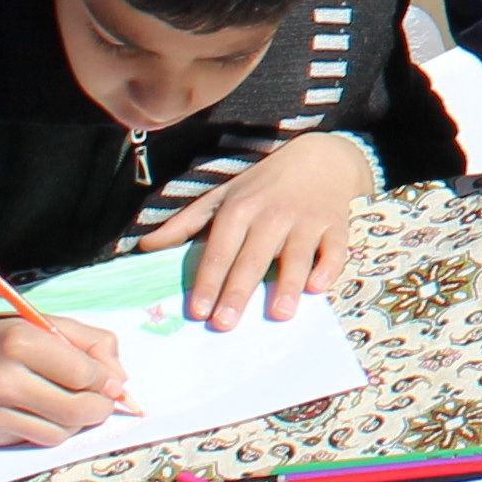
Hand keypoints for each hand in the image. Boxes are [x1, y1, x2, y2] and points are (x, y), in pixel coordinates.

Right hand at [0, 308, 134, 446]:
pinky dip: (51, 428)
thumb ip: (95, 345)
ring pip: (59, 433)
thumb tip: (119, 382)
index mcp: (20, 342)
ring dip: (77, 422)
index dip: (107, 381)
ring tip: (71, 401)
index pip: (83, 375)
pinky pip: (37, 440)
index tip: (112, 381)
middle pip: (74, 411)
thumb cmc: (10, 338)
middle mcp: (1, 379)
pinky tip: (42, 409)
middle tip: (104, 400)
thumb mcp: (51, 325)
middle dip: (100, 408)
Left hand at [140, 132, 369, 323]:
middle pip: (253, 258)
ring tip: (280, 314)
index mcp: (240, 208)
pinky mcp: (336, 224)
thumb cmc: (264, 183)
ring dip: (288, 284)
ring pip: (296, 255)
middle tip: (226, 324)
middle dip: (238, 291)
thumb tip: (145, 247)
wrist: (321, 157)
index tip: (198, 311)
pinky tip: (318, 287)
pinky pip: (334, 249)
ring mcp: (306, 219)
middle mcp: (272, 214)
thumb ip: (185, 223)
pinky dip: (328, 267)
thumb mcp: (223, 194)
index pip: (220, 250)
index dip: (208, 281)